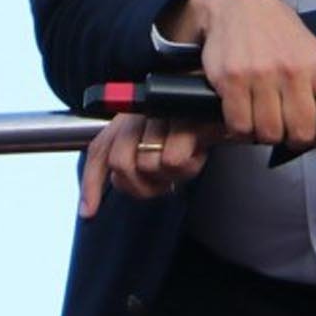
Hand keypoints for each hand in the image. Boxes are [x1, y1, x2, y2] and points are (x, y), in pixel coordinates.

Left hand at [81, 113, 215, 216]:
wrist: (226, 102)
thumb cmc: (197, 128)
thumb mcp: (162, 148)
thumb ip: (132, 171)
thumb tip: (90, 209)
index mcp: (128, 121)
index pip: (100, 152)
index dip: (92, 185)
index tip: (89, 212)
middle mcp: (140, 115)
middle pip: (121, 164)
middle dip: (142, 185)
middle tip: (165, 182)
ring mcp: (159, 114)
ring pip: (148, 164)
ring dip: (170, 174)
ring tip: (187, 160)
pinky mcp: (182, 119)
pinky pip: (172, 161)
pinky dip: (188, 165)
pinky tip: (198, 153)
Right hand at [162, 0, 315, 155]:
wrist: (241, 5)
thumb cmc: (280, 38)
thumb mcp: (313, 63)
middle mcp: (294, 69)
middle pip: (302, 134)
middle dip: (293, 138)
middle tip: (285, 125)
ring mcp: (262, 74)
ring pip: (269, 134)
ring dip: (264, 134)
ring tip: (262, 115)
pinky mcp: (232, 79)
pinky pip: (239, 127)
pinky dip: (240, 129)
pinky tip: (243, 112)